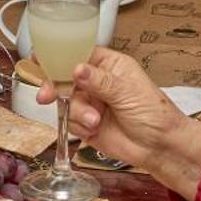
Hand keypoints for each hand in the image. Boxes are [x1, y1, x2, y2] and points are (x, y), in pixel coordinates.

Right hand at [54, 49, 200, 198]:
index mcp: (109, 65)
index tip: (42, 59)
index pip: (80, 52)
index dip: (60, 55)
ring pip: (66, 101)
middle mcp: (97, 82)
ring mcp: (90, 102)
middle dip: (56, 87)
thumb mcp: (127, 92)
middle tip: (48, 95)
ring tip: (95, 121)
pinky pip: (69, 120)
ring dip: (77, 112)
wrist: (159, 147)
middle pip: (65, 77)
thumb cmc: (154, 114)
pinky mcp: (85, 123)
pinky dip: (78, 126)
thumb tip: (77, 69)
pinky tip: (93, 129)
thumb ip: (100, 81)